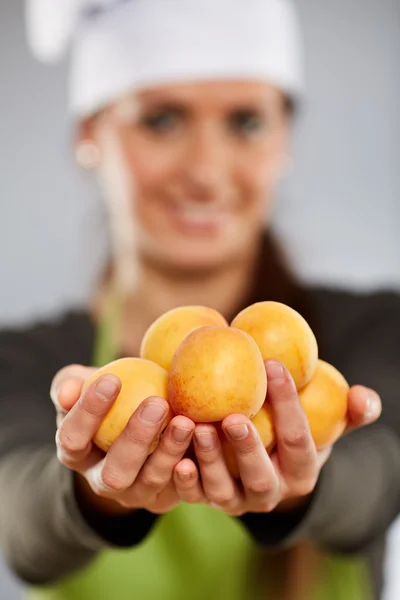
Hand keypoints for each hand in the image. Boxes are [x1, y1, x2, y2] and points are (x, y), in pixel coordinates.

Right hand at [50, 365, 194, 514]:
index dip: (88, 413)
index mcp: (76, 454)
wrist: (136, 425)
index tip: (111, 379)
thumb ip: (71, 385)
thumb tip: (68, 392)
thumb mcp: (83, 387)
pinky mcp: (166, 497)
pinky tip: (203, 440)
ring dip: (169, 452)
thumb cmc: (107, 399)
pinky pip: (181, 488)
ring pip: (151, 481)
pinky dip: (193, 468)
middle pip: (114, 472)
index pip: (73, 439)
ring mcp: (136, 493)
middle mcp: (103, 482)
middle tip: (157, 403)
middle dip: (135, 439)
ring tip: (186, 420)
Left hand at [172, 359, 381, 515]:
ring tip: (197, 428)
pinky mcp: (210, 501)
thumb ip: (348, 411)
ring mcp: (239, 502)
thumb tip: (365, 398)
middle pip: (261, 476)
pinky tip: (176, 458)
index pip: (298, 438)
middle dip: (248, 449)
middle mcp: (272, 493)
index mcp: (303, 472)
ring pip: (225, 490)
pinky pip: (196, 496)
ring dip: (210, 461)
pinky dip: (186, 480)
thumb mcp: (327, 422)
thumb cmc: (296, 431)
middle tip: (233, 416)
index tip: (271, 363)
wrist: (268, 462)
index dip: (287, 402)